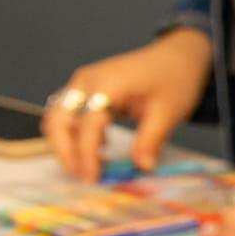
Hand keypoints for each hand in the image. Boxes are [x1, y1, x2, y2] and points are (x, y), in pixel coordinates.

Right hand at [46, 30, 213, 181]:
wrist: (176, 56)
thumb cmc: (174, 80)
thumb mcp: (168, 112)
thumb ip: (150, 140)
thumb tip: (142, 167)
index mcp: (107, 84)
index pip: (87, 124)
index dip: (86, 154)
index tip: (92, 178)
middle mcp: (87, 81)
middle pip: (59, 119)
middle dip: (64, 150)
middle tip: (82, 177)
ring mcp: (83, 83)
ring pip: (58, 116)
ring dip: (65, 142)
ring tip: (89, 166)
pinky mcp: (85, 88)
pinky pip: (68, 112)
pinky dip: (73, 132)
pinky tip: (100, 147)